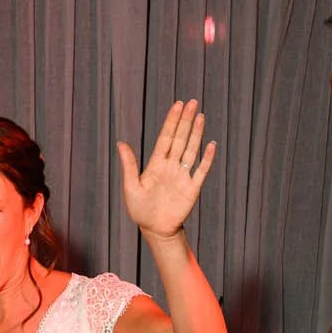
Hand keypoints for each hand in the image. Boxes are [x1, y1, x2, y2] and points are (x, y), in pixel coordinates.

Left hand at [119, 100, 216, 241]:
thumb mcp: (130, 187)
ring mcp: (182, 176)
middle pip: (180, 139)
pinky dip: (206, 159)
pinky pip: (201, 171)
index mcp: (156, 164)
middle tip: (193, 102)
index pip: (166, 137)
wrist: (155, 230)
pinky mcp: (192, 189)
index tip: (178, 105)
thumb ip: (129, 165)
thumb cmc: (140, 210)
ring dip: (197, 134)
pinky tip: (211, 145)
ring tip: (201, 116)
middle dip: (186, 121)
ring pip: (191, 150)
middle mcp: (171, 166)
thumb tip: (121, 143)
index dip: (172, 121)